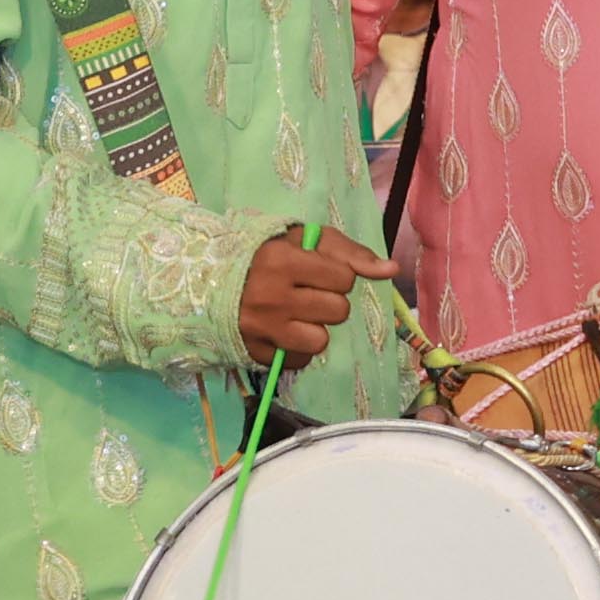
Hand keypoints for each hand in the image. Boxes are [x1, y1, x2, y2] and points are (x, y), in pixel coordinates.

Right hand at [237, 226, 395, 365]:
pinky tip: (283, 331)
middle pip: (338, 312)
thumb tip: (391, 270)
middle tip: (306, 293)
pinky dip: (297, 348)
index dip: (337, 276)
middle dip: (329, 302)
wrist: (208, 279)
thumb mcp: (304, 240)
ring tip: (297, 314)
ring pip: (321, 341)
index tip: (316, 272)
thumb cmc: (265, 254)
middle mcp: (271, 297)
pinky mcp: (253, 353)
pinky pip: (299, 360)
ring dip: (315, 328)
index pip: (344, 279)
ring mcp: (260, 328)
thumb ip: (350, 252)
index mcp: (282, 261)